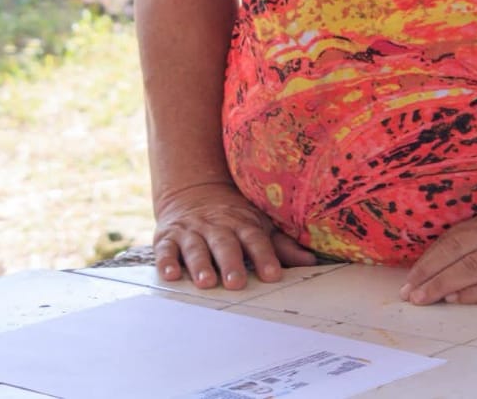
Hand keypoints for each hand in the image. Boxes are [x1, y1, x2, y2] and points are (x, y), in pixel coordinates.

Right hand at [153, 180, 316, 289]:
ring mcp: (192, 231)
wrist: (194, 192)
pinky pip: (165, 250)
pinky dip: (166, 262)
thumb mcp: (259, 226)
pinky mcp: (167, 238)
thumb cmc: (233, 218)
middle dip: (231, 263)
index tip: (272, 276)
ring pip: (196, 248)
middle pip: (225, 244)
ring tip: (206, 283)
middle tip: (236, 283)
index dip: (265, 257)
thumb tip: (311, 262)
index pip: (256, 240)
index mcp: (243, 224)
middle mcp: (217, 226)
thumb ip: (282, 246)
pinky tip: (170, 275)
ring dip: (200, 265)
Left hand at [401, 195, 476, 304]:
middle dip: (429, 272)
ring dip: (443, 284)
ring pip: (472, 268)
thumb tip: (450, 252)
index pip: (455, 237)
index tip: (412, 274)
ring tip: (423, 298)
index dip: (430, 256)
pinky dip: (474, 293)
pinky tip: (456, 300)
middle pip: (457, 251)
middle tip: (409, 291)